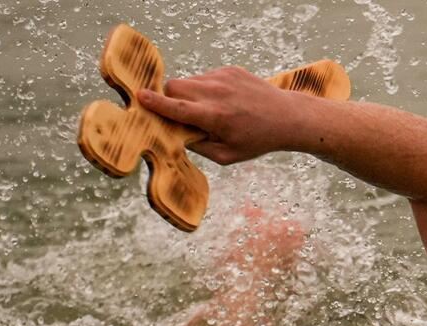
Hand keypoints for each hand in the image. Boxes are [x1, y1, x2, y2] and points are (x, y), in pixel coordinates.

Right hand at [137, 66, 299, 164]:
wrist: (287, 117)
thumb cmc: (257, 140)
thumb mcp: (227, 156)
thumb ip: (198, 146)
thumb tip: (174, 136)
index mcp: (215, 117)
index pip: (177, 107)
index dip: (155, 103)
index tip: (139, 97)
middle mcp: (217, 93)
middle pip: (174, 87)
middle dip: (169, 98)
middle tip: (180, 113)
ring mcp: (224, 78)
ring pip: (189, 81)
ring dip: (189, 95)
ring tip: (211, 110)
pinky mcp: (230, 69)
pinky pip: (205, 76)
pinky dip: (206, 89)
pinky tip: (224, 101)